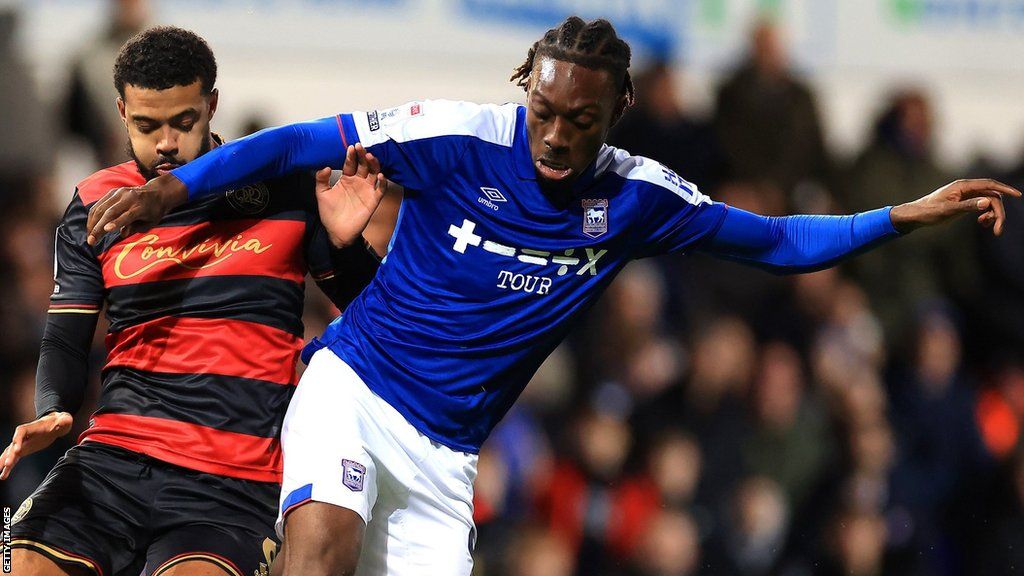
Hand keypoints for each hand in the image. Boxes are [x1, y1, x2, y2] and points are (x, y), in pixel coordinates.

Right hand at [0, 412, 72, 479]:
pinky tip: (3, 475)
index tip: (18, 449)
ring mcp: (21, 443)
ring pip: (10, 453)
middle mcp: (22, 435)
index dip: (18, 440)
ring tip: (1, 474)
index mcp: (30, 427)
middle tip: (7, 464)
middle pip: (14, 444)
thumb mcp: (63, 420)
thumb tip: (64, 422)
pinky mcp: (23, 450)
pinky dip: (8, 467)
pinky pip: (14, 458)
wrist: (54, 424)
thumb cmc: (58, 422)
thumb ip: (63, 421)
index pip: (21, 432)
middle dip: (10, 454)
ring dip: (4, 462)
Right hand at [86, 173, 188, 244]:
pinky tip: (91, 225)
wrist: (157, 192)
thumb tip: (122, 234)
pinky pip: (99, 204)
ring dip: (92, 223)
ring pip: (101, 208)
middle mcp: (129, 198)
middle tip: (91, 241)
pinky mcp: (113, 191)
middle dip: (98, 227)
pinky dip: (93, 215)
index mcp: (140, 207)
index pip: (127, 215)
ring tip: (89, 235)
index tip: (106, 230)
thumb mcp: (150, 223)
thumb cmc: (154, 211)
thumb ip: (136, 228)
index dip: (116, 223)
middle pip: (110, 213)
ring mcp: (120, 193)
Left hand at [316, 143, 386, 247]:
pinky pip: (380, 190)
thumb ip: (321, 179)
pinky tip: (380, 176)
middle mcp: (358, 182)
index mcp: (346, 178)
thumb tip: (326, 166)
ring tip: (371, 157)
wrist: (337, 231)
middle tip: (361, 147)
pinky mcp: (373, 200)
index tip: (351, 147)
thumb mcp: (321, 194)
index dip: (351, 155)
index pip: (350, 164)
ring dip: (374, 165)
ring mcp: (367, 190)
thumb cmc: (329, 213)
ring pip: (374, 174)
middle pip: (363, 165)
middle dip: (363, 156)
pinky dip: (382, 183)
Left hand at [889, 178, 1021, 234]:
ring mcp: (966, 195)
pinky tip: (983, 224)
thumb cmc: (928, 211)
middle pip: (992, 196)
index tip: (1018, 195)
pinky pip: (982, 206)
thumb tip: (986, 202)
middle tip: (998, 230)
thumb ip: (967, 206)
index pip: (989, 184)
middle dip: (998, 212)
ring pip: (989, 202)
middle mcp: (966, 188)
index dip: (1005, 189)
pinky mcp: (965, 203)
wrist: (916, 215)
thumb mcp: (948, 210)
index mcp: (963, 186)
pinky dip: (986, 215)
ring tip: (989, 227)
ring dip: (993, 214)